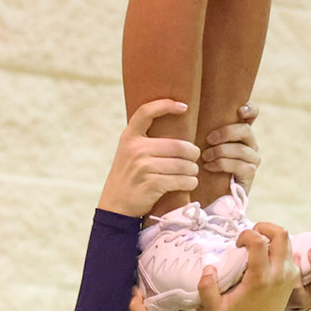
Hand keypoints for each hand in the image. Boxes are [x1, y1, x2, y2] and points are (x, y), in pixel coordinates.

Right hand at [100, 99, 200, 217]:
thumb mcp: (129, 153)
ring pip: (182, 165)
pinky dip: (190, 182)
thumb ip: (146, 141)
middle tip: (195, 158)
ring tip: (192, 172)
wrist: (115, 206)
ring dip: (193, 170)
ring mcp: (143, 167)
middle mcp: (135, 149)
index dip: (166, 105)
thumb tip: (178, 132)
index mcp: (130, 137)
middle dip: (192, 153)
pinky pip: (180, 180)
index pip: (146, 112)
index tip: (183, 107)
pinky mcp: (151, 184)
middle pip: (178, 146)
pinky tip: (190, 183)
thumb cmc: (129, 177)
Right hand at [198, 224, 297, 310]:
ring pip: (287, 240)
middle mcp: (279, 271)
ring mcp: (289, 272)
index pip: (259, 241)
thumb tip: (209, 268)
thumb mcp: (215, 308)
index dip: (246, 234)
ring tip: (258, 244)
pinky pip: (289, 252)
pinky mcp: (293, 275)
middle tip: (251, 235)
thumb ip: (206, 288)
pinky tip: (265, 256)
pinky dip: (278, 247)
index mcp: (260, 277)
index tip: (238, 244)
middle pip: (280, 233)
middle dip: (264, 227)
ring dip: (271, 236)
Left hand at [200, 104, 260, 194]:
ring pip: (241, 149)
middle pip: (245, 130)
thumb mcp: (204, 143)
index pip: (252, 114)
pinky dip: (222, 165)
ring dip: (220, 152)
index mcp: (241, 132)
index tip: (239, 111)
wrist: (209, 193)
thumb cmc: (203, 163)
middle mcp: (250, 144)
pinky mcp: (250, 174)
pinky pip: (240, 165)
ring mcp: (252, 159)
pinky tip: (209, 167)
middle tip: (208, 140)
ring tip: (205, 157)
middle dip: (226, 133)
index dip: (250, 109)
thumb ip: (205, 130)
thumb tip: (192, 111)